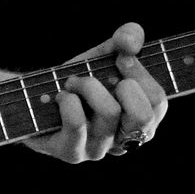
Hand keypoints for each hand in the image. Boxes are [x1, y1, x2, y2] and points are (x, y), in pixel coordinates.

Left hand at [30, 21, 167, 163]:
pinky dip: (68, 99)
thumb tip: (129, 39)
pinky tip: (61, 97)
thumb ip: (126, 39)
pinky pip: (77, 122)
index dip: (141, 74)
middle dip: (122, 83)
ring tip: (73, 83)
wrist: (36, 96)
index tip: (121, 60)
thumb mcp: (106, 54)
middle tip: (103, 75)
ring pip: (109, 112)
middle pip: (143, 116)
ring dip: (88, 85)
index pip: (158, 102)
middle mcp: (124, 141)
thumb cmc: (80, 78)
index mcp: (141, 121)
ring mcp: (99, 150)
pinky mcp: (72, 153)